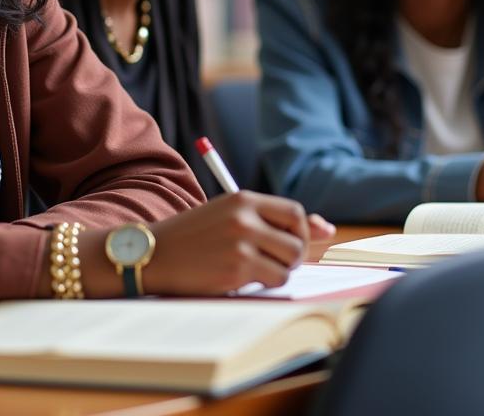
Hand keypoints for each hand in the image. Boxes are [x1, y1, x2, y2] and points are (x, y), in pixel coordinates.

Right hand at [141, 191, 334, 296]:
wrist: (154, 254)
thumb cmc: (195, 237)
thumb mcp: (231, 217)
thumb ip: (276, 221)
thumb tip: (329, 229)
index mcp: (243, 199)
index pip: (294, 212)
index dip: (299, 232)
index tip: (287, 244)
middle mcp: (245, 217)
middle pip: (297, 239)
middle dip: (293, 256)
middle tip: (271, 261)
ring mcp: (242, 243)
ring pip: (288, 263)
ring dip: (277, 272)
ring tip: (252, 269)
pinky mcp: (237, 269)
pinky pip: (274, 281)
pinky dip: (264, 285)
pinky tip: (240, 278)